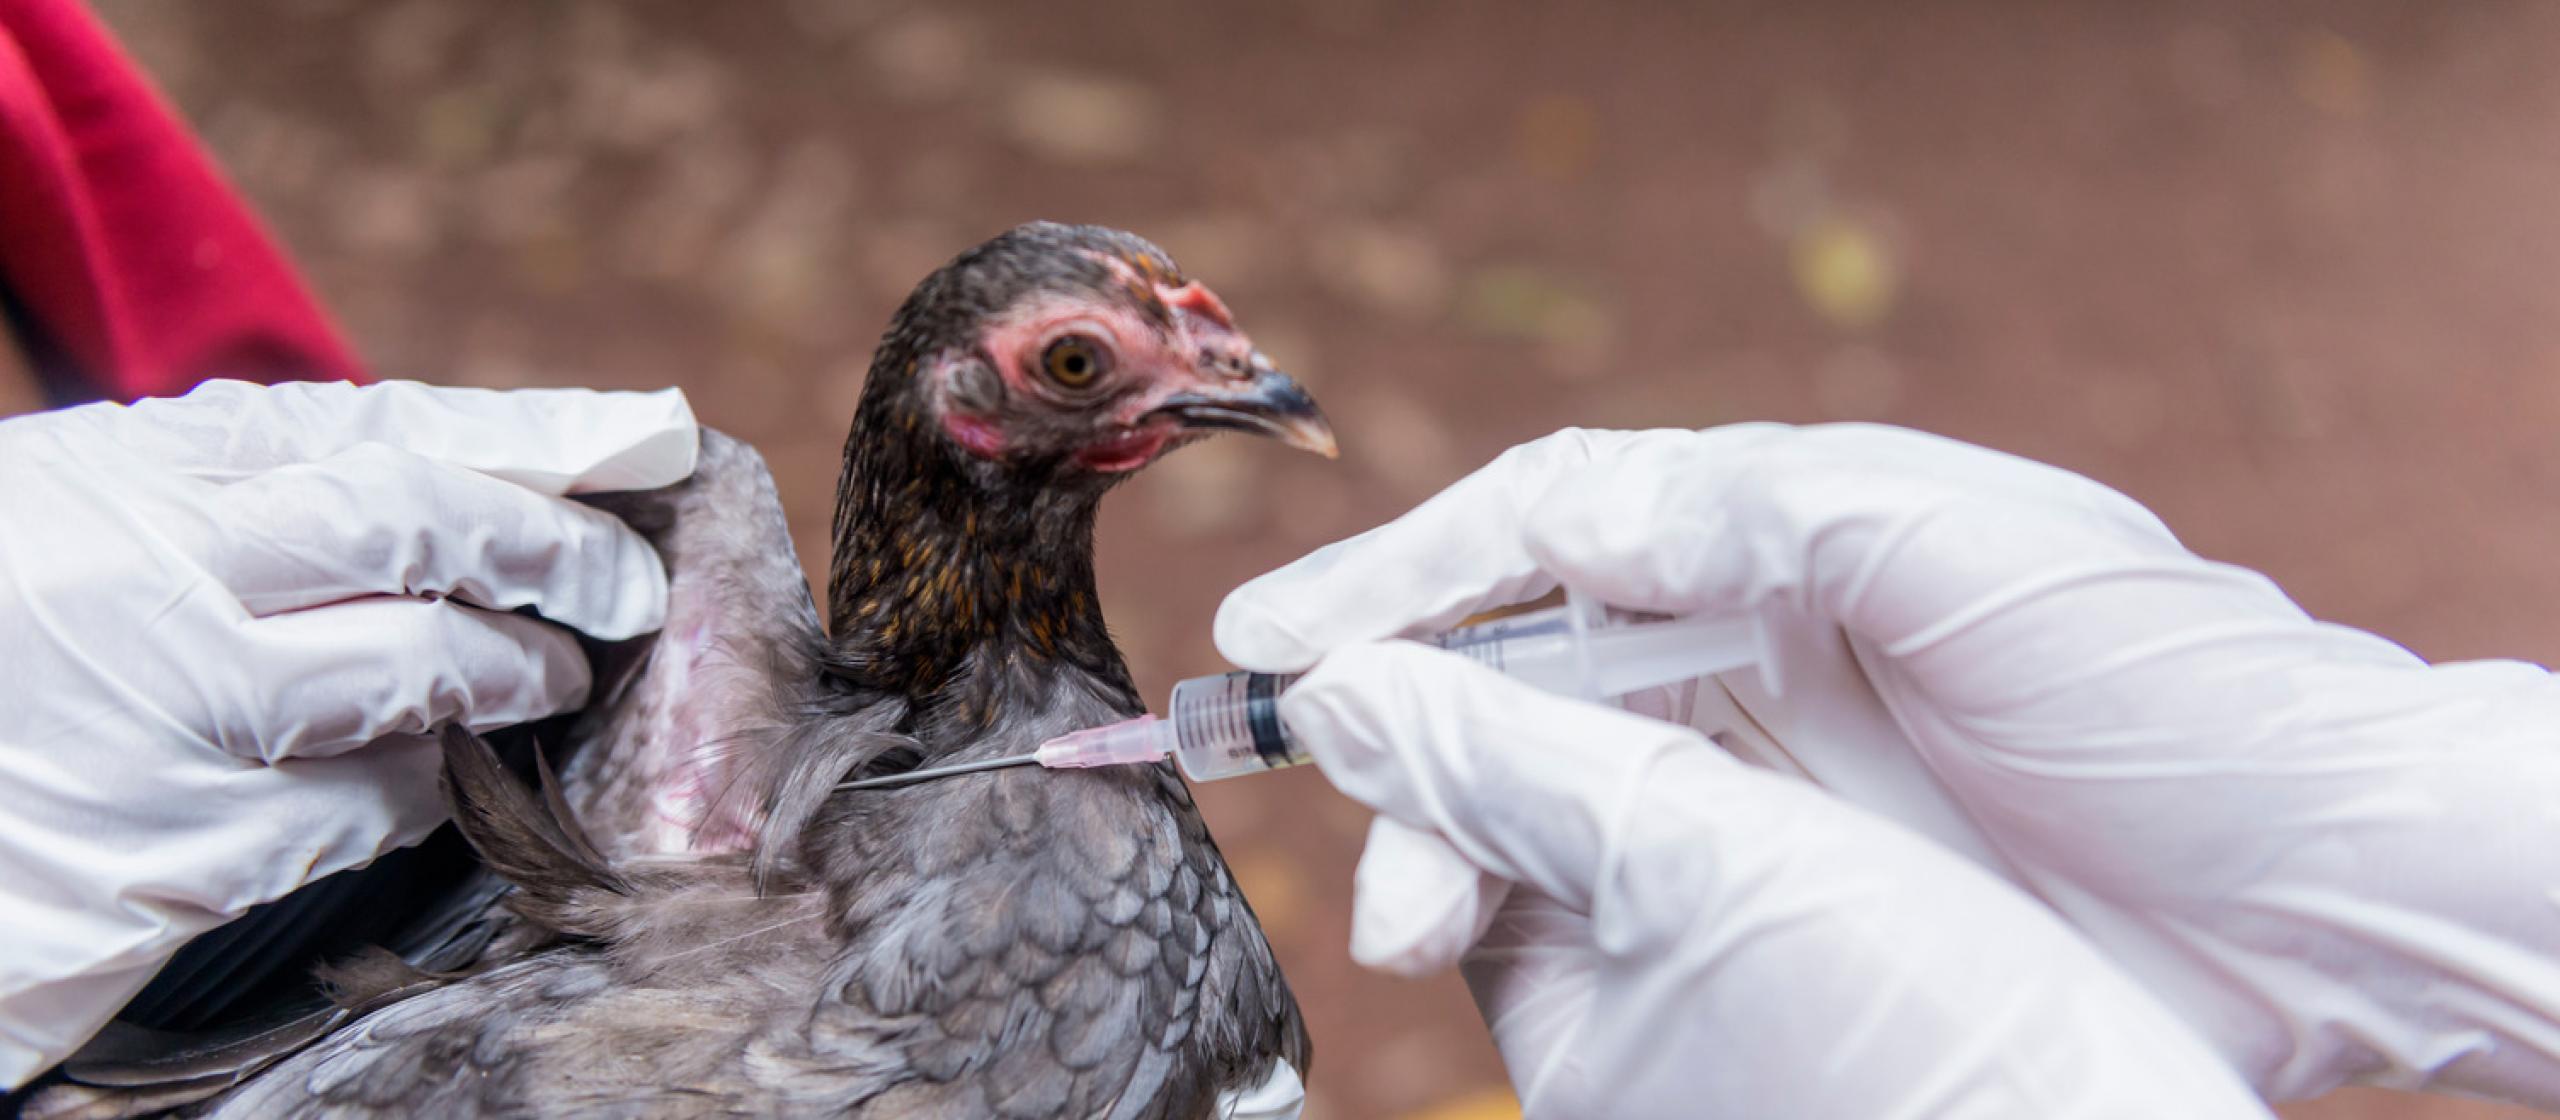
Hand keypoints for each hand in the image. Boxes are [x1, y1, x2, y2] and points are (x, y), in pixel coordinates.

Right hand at [0, 379, 697, 1085]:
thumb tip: (472, 471)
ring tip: (557, 676)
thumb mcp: (85, 513)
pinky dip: (423, 785)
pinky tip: (446, 774)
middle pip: (412, 527)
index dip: (531, 435)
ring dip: (510, 676)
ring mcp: (157, 716)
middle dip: (555, 548)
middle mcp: (147, 577)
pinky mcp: (159, 858)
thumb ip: (242, 488)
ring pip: (408, 677)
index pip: (373, 428)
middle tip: (630, 582)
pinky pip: (351, 809)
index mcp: (129, 474)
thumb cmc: (0, 640)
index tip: (645, 439)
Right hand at [1219, 425, 2559, 1110]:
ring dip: (1456, 840)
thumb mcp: (1971, 545)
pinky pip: (1620, 894)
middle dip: (1400, 726)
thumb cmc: (2164, 682)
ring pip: (1549, 793)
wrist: (2321, 877)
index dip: (1401, 576)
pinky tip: (1495, 956)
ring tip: (1414, 923)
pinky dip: (1541, 919)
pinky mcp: (1786, 897)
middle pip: (1517, 670)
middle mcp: (1742, 646)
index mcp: (1770, 533)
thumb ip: (1765, 506)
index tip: (1282, 634)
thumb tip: (1568, 509)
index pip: (1544, 531)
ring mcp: (1758, 779)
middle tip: (1323, 799)